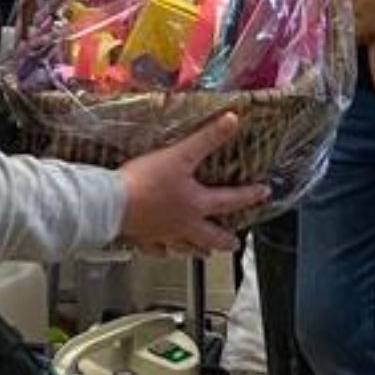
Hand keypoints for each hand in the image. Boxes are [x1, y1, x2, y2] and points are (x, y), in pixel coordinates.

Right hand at [118, 114, 267, 254]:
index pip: (230, 200)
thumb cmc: (145, 181)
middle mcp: (183, 224)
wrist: (110, 203)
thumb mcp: (180, 154)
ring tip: (204, 255)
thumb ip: (207, 138)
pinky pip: (156, 250)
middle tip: (235, 244)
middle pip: (210, 236)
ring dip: (197, 250)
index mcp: (196, 204)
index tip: (264, 193)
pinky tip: (164, 253)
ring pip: (186, 247)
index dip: (249, 195)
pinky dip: (163, 252)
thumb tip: (233, 120)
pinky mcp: (142, 239)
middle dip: (225, 241)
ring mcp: (162, 235)